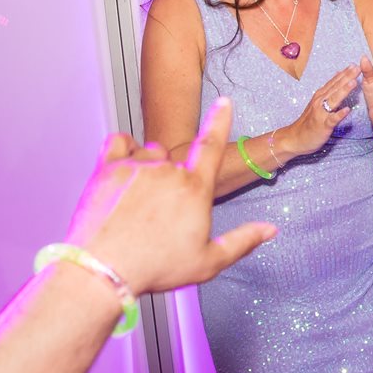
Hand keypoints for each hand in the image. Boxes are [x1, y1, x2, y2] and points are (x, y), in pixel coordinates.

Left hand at [66, 98, 277, 295]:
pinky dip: (124, 149)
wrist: (102, 270)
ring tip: (139, 198)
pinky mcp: (107, 169)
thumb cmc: (153, 267)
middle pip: (176, 158)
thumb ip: (242, 241)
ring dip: (149, 165)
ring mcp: (136, 166)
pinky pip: (119, 142)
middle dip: (173, 178)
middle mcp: (167, 170)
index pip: (212, 145)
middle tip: (161, 210)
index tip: (224, 103)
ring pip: (149, 151)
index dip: (220, 120)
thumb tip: (269, 229)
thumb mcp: (208, 262)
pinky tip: (124, 166)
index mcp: (194, 189)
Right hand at [281, 64, 363, 156]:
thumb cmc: (309, 121)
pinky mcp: (322, 126)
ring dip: (344, 91)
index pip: (334, 82)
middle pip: (336, 87)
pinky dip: (339, 114)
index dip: (345, 73)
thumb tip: (338, 74)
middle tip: (358, 67)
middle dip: (347, 77)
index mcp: (321, 96)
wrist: (295, 138)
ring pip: (334, 100)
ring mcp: (321, 113)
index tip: (355, 64)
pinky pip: (332, 119)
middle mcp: (320, 101)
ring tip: (354, 82)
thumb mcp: (318, 103)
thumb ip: (329, 90)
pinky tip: (347, 110)